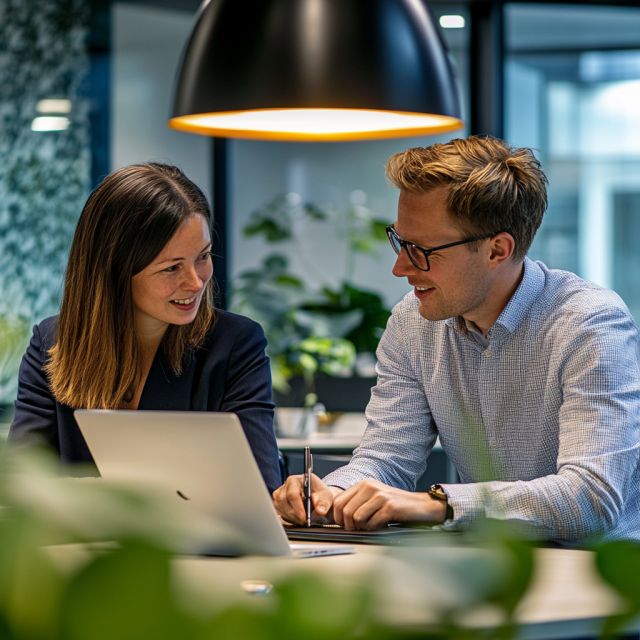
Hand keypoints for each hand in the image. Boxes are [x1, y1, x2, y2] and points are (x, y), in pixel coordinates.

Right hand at [272, 473, 341, 525]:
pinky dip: (288, 518)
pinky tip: (296, 519)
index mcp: (296, 480)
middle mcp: (286, 485)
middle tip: (304, 522)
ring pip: (280, 508)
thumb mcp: (325, 497)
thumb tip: (320, 511)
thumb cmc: (320, 495)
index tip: (304, 518)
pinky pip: (279, 512)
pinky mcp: (278, 502)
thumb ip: (323, 504)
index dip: (297, 507)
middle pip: (284, 501)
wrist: (317, 498)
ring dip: (291, 517)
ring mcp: (280, 494)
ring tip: (302, 520)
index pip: (292, 494)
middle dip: (294, 514)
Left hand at [332, 479, 446, 529]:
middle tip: (359, 529)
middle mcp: (369, 486)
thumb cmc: (396, 506)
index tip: (345, 525)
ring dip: (363, 527)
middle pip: (345, 511)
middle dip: (349, 525)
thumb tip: (338, 519)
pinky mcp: (389, 506)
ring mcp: (379, 495)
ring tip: (373, 526)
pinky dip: (374, 529)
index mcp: (363, 484)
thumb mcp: (373, 499)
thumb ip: (356, 504)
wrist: (421, 506)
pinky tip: (381, 525)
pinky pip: (371, 523)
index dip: (337, 518)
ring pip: (356, 518)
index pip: (337, 502)